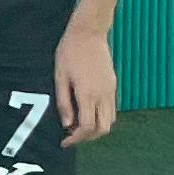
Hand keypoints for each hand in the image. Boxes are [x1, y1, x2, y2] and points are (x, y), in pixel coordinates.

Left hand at [56, 22, 123, 143]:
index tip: (64, 141)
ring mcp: (111, 90)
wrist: (89, 33)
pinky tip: (87, 112)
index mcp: (88, 94)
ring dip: (96, 128)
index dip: (76, 139)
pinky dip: (101, 117)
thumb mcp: (60, 77)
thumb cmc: (70, 52)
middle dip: (88, 137)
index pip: (87, 127)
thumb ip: (64, 102)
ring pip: (110, 120)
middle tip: (71, 136)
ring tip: (78, 125)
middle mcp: (103, 95)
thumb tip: (66, 124)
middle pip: (103, 128)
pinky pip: (112, 109)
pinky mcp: (113, 85)